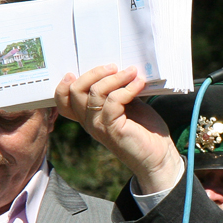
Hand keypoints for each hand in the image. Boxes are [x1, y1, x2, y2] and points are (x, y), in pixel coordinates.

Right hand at [54, 65, 183, 192]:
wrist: (159, 155)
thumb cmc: (144, 129)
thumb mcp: (127, 104)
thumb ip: (116, 91)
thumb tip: (118, 68)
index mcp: (88, 115)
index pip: (63, 101)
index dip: (63, 86)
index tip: (75, 71)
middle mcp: (89, 121)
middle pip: (75, 91)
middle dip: (94, 73)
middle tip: (113, 66)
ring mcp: (99, 126)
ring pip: (94, 93)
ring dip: (115, 78)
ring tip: (131, 72)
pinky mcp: (112, 129)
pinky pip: (113, 101)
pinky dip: (128, 88)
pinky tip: (139, 84)